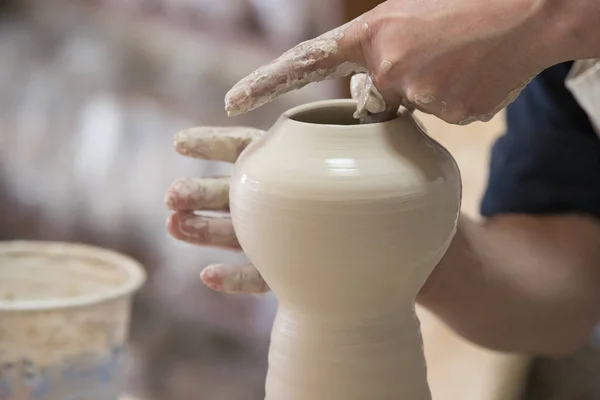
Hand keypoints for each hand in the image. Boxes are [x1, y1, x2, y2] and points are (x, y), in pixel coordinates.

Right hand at [166, 74, 382, 293]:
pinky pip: (260, 279)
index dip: (209, 144)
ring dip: (203, 230)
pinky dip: (235, 278)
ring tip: (174, 225)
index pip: (242, 150)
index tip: (178, 143)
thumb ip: (355, 121)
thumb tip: (356, 78)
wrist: (396, 246)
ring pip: (235, 234)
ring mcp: (280, 239)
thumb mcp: (368, 152)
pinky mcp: (290, 274)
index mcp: (288, 167)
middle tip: (172, 196)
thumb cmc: (378, 191)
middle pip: (230, 194)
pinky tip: (208, 276)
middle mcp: (278, 202)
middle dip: (197, 193)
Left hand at [225, 0, 559, 124]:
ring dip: (435, 90)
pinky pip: (442, 118)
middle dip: (401, 85)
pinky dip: (457, 101)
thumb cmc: (466, 7)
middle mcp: (386, 63)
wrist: (532, 9)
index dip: (265, 83)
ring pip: (412, 109)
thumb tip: (363, 94)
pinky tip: (477, 75)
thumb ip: (376, 52)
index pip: (304, 62)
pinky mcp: (450, 112)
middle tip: (439, 53)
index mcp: (371, 32)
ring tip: (464, 58)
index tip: (230, 103)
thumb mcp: (407, 18)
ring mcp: (418, 90)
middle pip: (376, 98)